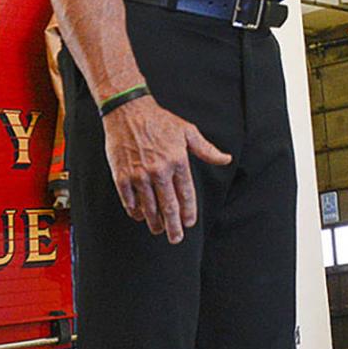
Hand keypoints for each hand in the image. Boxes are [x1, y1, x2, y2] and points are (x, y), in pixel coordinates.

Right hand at [101, 97, 230, 243]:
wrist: (128, 110)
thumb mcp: (187, 131)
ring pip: (149, 207)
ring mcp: (139, 175)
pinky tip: (140, 215)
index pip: (186, 194)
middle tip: (176, 238)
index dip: (188, 212)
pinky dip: (135, 211)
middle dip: (173, 226)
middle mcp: (159, 170)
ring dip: (154, 222)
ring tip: (158, 229)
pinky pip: (129, 201)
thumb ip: (207, 149)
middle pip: (168, 206)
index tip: (189, 223)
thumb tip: (226, 159)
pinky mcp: (121, 176)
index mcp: (178, 161)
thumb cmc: (159, 120)